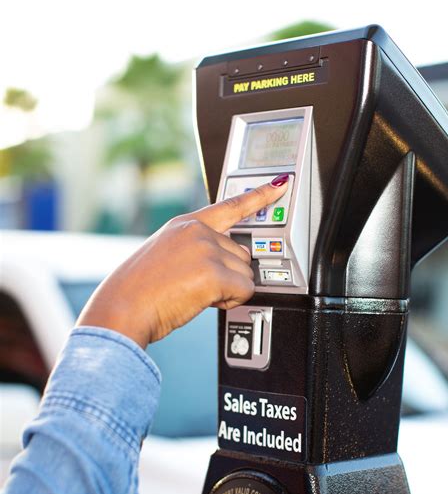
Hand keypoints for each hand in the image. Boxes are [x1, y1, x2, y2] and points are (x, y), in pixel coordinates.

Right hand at [77, 175, 288, 347]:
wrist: (122, 308)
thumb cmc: (138, 292)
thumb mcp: (165, 258)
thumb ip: (194, 253)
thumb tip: (223, 268)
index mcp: (185, 225)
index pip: (229, 206)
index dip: (259, 196)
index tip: (279, 185)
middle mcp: (197, 232)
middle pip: (241, 254)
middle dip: (228, 275)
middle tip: (196, 287)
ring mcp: (206, 249)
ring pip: (245, 274)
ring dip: (229, 290)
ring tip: (194, 294)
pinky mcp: (214, 272)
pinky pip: (245, 290)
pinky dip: (231, 301)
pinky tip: (204, 302)